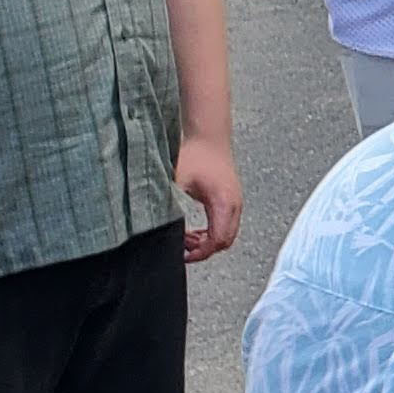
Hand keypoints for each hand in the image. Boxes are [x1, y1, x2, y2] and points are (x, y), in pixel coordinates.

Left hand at [175, 134, 242, 262]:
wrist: (208, 136)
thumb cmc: (195, 154)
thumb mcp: (177, 181)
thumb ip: (169, 205)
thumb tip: (157, 227)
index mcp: (224, 203)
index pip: (217, 240)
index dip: (200, 253)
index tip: (183, 256)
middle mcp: (235, 204)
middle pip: (225, 241)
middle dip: (203, 249)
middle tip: (183, 247)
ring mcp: (236, 202)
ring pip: (227, 235)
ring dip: (207, 241)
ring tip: (187, 238)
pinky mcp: (232, 200)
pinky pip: (226, 225)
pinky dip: (212, 232)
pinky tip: (195, 229)